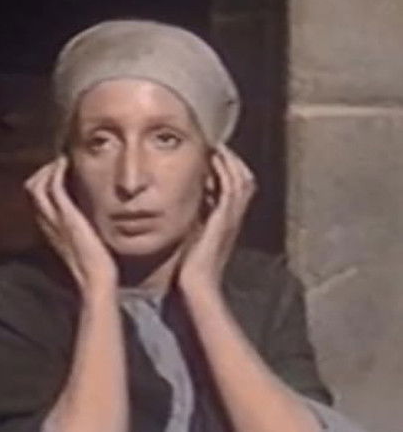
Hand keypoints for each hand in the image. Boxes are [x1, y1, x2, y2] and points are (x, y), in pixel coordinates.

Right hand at [25, 156, 117, 293]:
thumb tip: (90, 227)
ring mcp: (53, 219)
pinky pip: (54, 185)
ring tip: (66, 159)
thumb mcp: (82, 247)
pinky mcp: (65, 216)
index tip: (61, 173)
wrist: (94, 280)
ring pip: (38, 183)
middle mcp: (45, 223)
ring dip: (51, 167)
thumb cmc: (93, 269)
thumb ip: (81, 233)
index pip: (36, 199)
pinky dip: (58, 170)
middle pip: (31, 187)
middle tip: (63, 162)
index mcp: (48, 230)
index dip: (45, 182)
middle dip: (45, 170)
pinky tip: (70, 163)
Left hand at [178, 145, 255, 292]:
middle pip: (245, 180)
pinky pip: (231, 188)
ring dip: (230, 161)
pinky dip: (225, 171)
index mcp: (228, 224)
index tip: (215, 156)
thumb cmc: (191, 270)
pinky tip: (213, 159)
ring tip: (217, 146)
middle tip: (219, 145)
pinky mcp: (224, 219)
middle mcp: (233, 219)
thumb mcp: (194, 241)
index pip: (237, 189)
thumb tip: (185, 211)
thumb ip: (194, 225)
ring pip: (241, 180)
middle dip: (234, 161)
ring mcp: (231, 219)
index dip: (230, 171)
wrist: (198, 286)